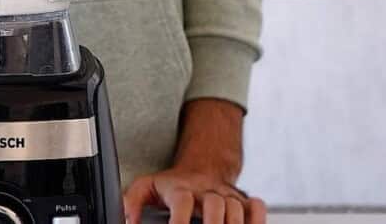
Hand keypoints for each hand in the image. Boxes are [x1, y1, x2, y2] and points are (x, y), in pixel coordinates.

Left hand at [123, 99, 265, 223]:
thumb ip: (132, 200)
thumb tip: (127, 221)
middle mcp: (206, 191)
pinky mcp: (243, 201)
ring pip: (236, 209)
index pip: (182, 202)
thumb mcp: (148, 186)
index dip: (180, 220)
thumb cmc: (173, 184)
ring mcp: (227, 196)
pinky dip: (257, 220)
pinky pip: (257, 208)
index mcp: (181, 188)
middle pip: (214, 206)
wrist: (202, 166)